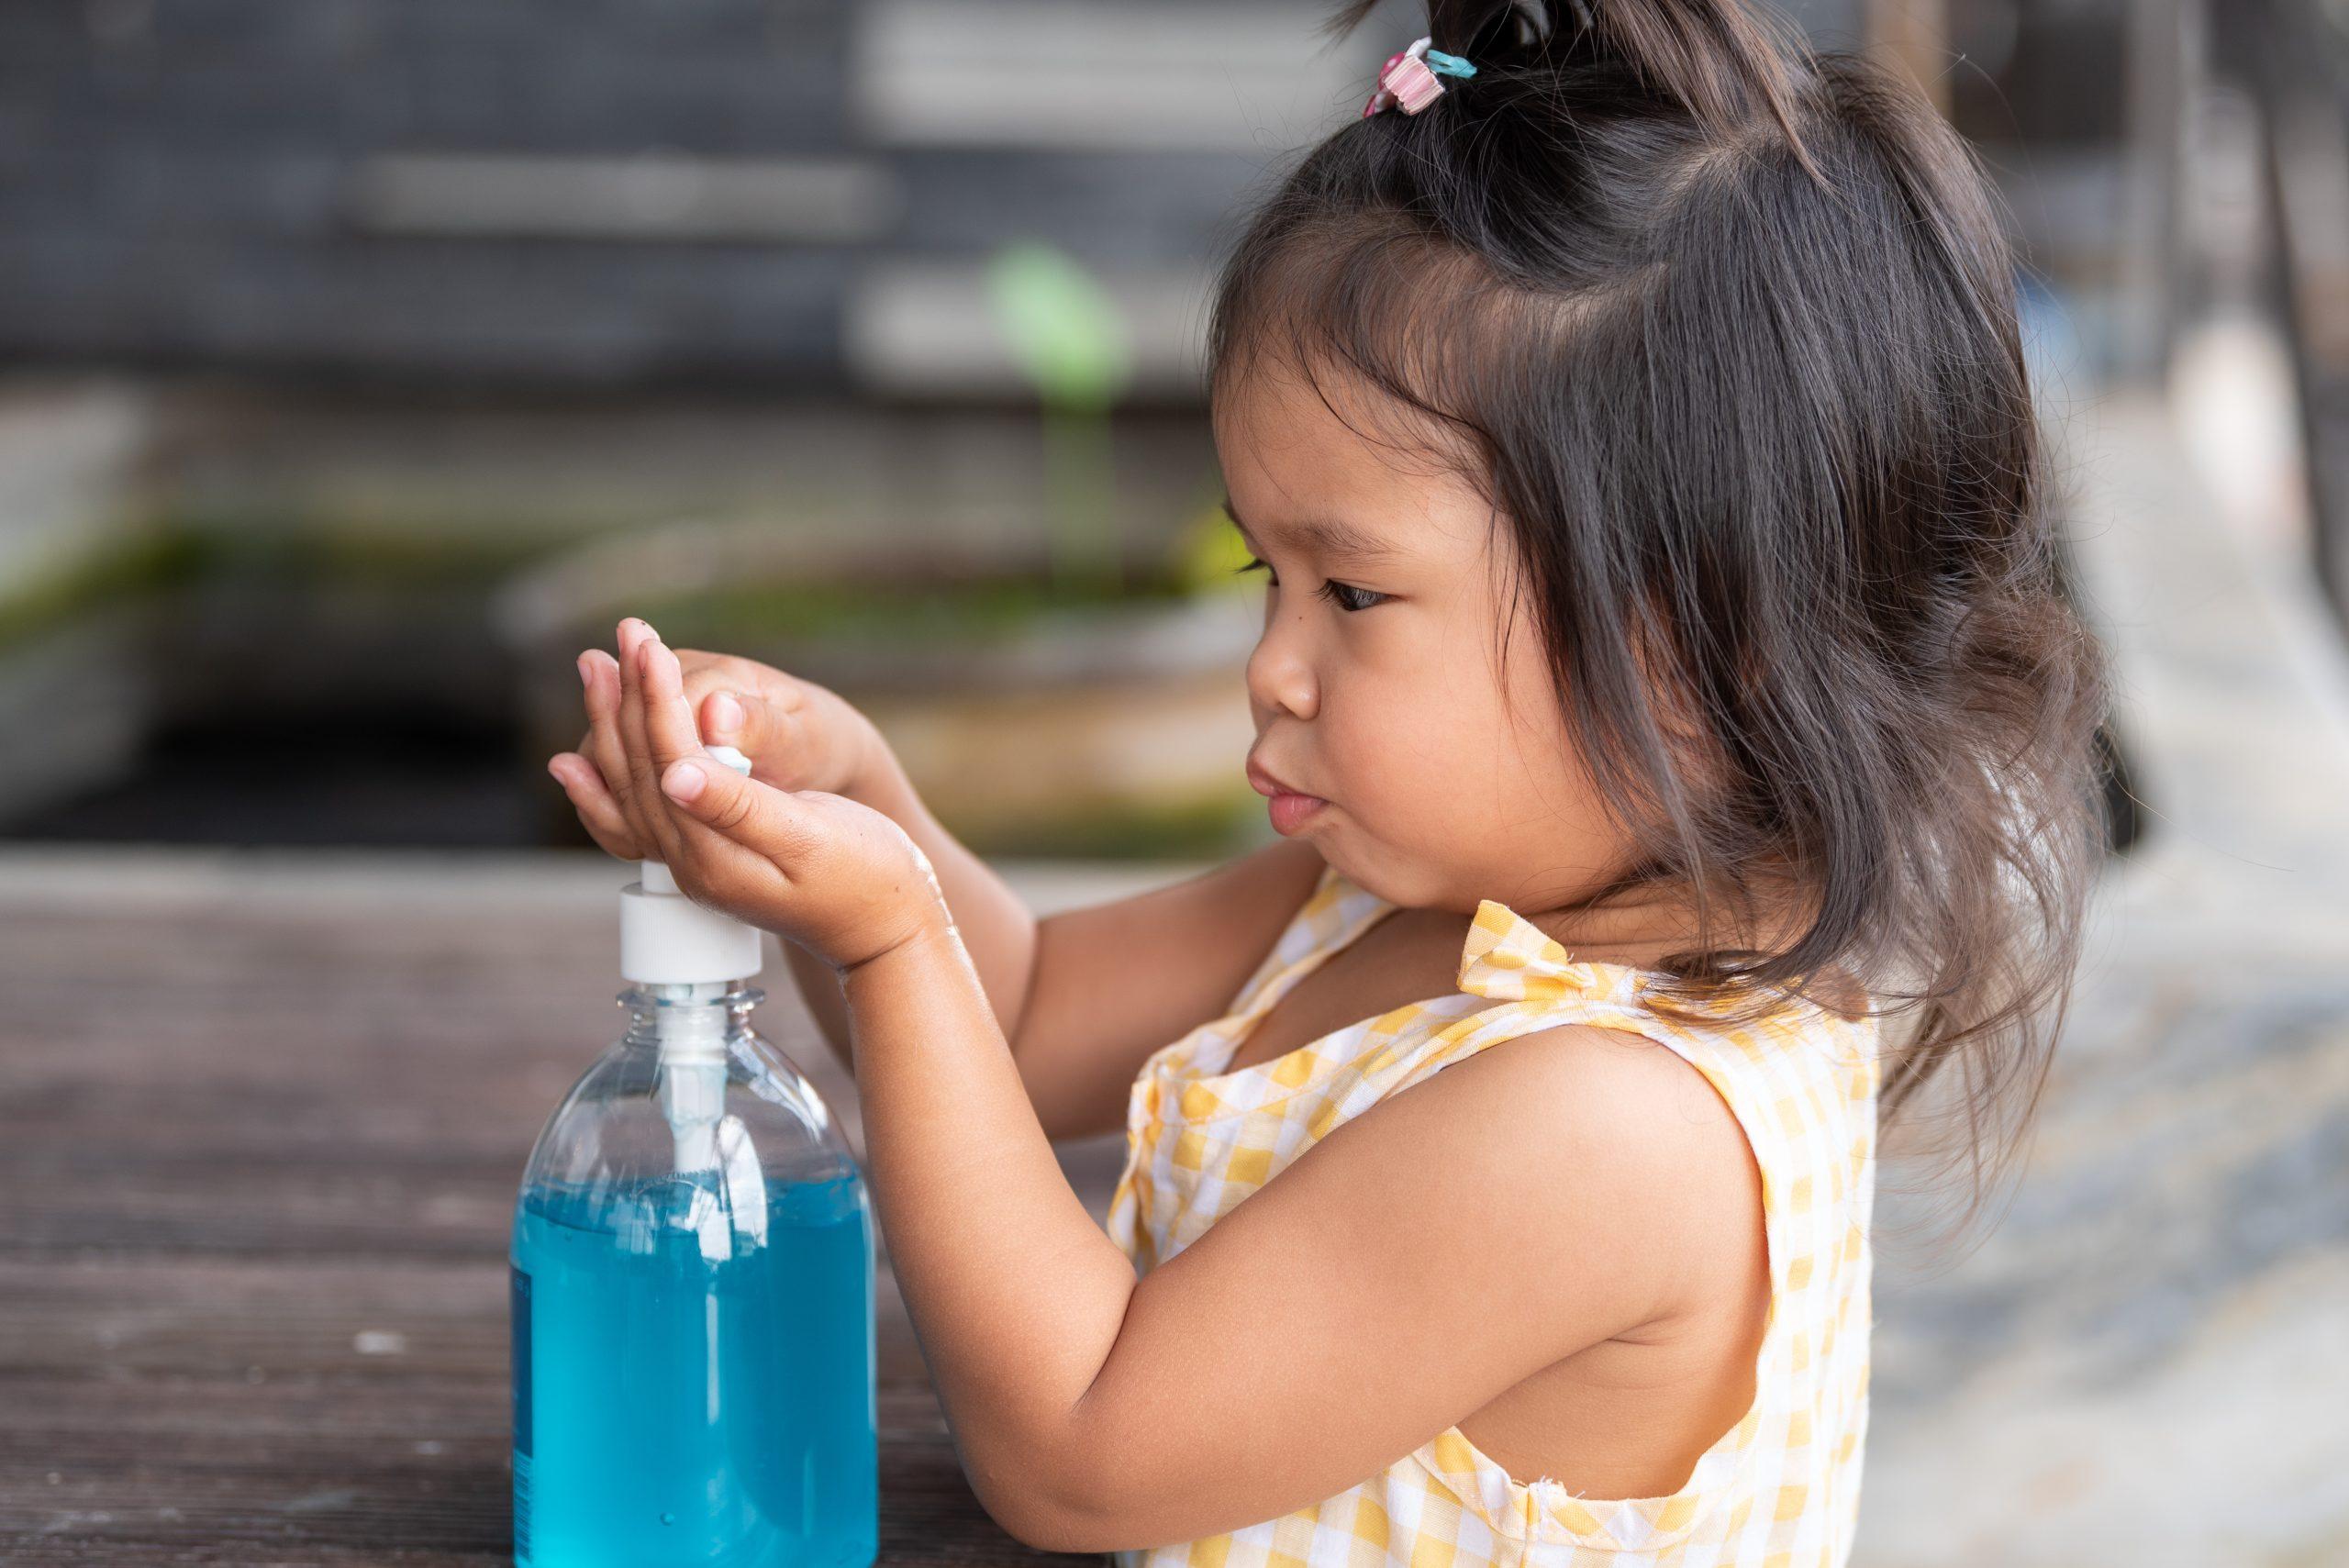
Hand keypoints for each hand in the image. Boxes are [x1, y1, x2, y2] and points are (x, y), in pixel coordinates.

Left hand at [551, 617, 949, 973]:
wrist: (887, 932)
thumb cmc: (869, 878)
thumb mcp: (811, 839)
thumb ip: (740, 808)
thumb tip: (675, 775)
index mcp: (715, 857)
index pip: (670, 763)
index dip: (659, 701)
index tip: (653, 647)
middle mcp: (690, 865)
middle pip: (640, 772)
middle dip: (627, 700)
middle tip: (623, 634)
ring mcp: (693, 866)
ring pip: (633, 786)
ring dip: (614, 724)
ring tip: (599, 667)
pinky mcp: (704, 858)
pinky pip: (637, 813)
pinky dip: (604, 780)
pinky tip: (576, 762)